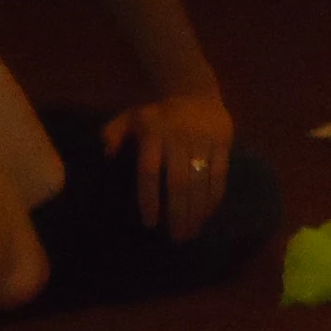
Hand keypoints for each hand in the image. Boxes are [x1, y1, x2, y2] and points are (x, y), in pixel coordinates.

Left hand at [101, 90, 232, 241]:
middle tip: (177, 238)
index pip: (150, 172)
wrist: (196, 93)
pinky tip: (207, 214)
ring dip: (198, 211)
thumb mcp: (129, 117)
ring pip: (202, 183)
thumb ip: (112, 133)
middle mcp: (179, 138)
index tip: (150, 223)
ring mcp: (203, 141)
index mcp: (153, 133)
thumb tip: (106, 155)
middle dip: (178, 213)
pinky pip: (220, 176)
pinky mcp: (223, 143)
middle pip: (179, 183)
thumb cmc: (158, 115)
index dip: (149, 199)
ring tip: (192, 232)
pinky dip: (214, 198)